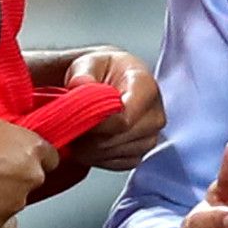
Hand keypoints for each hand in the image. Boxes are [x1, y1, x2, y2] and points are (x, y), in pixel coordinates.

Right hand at [0, 117, 58, 227]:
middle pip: (29, 182)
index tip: (20, 158)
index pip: (50, 158)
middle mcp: (29, 180)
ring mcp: (12, 207)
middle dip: (14, 179)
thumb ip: (8, 141)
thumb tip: (5, 148)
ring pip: (9, 203)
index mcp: (32, 150)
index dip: (33, 158)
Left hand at [64, 49, 165, 170]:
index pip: (123, 119)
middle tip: (71, 125)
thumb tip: (79, 85)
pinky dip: (98, 157)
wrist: (112, 80)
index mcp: (146, 87)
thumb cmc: (102, 70)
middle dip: (89, 137)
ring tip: (79, 131)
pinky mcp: (142, 152)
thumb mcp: (88, 63)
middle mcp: (155, 114)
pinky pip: (117, 164)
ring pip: (115, 153)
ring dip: (90, 149)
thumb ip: (82, 73)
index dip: (96, 125)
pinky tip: (89, 143)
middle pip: (117, 139)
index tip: (76, 121)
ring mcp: (151, 136)